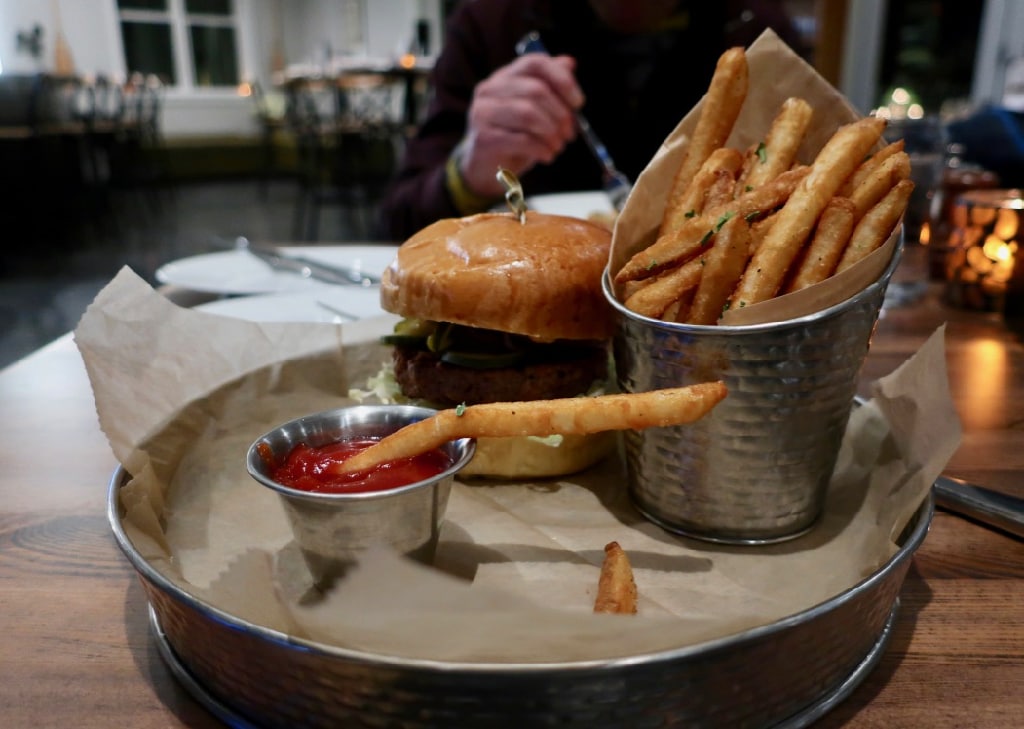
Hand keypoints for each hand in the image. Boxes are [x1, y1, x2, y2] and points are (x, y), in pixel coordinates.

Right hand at [458, 54, 582, 197]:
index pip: (535, 63)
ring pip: (528, 114)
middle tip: (570, 133)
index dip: (562, 80)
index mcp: (504, 76)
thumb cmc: (514, 135)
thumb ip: (550, 86)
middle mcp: (490, 89)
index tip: (578, 102)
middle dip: (560, 114)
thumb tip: (569, 63)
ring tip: (558, 145)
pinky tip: (547, 155)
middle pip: (535, 90)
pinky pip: (522, 139)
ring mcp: (483, 112)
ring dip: (552, 132)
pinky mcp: (484, 137)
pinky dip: (541, 148)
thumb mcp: (535, 109)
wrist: (486, 168)